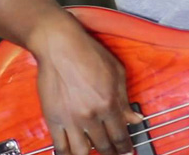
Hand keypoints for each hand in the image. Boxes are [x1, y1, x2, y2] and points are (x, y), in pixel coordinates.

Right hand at [34, 26, 141, 154]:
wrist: (58, 44)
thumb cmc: (86, 52)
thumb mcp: (116, 71)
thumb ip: (125, 99)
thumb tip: (135, 119)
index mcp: (108, 103)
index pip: (121, 136)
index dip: (126, 148)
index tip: (127, 151)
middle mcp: (90, 115)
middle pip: (104, 145)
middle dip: (111, 152)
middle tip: (112, 152)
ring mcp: (70, 119)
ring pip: (83, 152)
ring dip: (90, 154)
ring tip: (93, 152)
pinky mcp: (53, 118)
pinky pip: (60, 146)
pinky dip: (67, 153)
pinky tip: (72, 153)